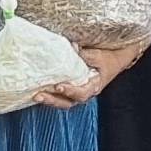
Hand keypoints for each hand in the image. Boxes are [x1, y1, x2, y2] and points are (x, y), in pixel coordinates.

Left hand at [26, 42, 149, 109]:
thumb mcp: (100, 55)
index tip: (59, 86)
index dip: (70, 91)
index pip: (81, 93)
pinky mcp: (71, 87)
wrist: (116, 59)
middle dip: (52, 100)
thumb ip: (86, 54)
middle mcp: (84, 92)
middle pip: (67, 102)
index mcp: (93, 86)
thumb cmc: (109, 58)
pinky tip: (36, 88)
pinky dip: (49, 93)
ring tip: (34, 95)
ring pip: (61, 101)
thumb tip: (72, 47)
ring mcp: (77, 92)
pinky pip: (59, 95)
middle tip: (38, 95)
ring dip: (48, 99)